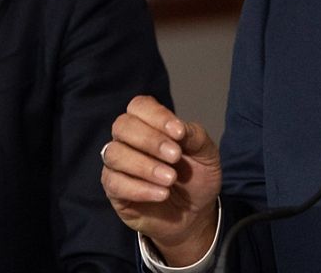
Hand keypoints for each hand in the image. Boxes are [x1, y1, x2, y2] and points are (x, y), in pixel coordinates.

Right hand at [101, 95, 221, 266]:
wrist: (195, 214)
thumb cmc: (197, 176)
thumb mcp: (206, 154)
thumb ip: (194, 136)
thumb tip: (179, 129)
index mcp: (149, 123)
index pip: (140, 106)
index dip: (157, 116)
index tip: (180, 133)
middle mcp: (128, 140)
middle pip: (122, 126)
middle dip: (150, 140)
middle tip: (175, 157)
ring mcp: (118, 165)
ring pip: (114, 154)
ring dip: (144, 166)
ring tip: (170, 179)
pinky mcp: (114, 190)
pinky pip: (114, 183)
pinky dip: (139, 188)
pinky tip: (162, 194)